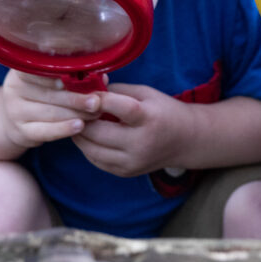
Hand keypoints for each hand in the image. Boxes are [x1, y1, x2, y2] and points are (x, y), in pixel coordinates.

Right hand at [0, 69, 101, 149]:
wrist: (18, 121)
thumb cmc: (43, 94)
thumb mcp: (51, 81)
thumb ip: (73, 77)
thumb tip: (101, 77)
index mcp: (22, 71)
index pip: (40, 70)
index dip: (60, 75)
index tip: (78, 77)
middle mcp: (14, 89)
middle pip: (49, 94)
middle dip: (77, 98)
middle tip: (97, 102)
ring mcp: (15, 111)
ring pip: (50, 112)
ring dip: (76, 114)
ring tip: (95, 114)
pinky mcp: (20, 131)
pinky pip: (45, 131)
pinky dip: (64, 129)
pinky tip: (80, 126)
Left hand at [73, 83, 191, 177]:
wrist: (186, 141)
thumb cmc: (164, 111)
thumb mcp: (146, 93)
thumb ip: (116, 90)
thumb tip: (87, 89)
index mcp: (149, 118)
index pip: (118, 108)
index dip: (97, 99)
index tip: (84, 93)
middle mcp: (141, 143)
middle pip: (98, 132)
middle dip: (81, 119)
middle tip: (73, 109)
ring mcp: (133, 161)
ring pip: (91, 150)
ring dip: (80, 135)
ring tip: (78, 122)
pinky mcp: (126, 172)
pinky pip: (96, 161)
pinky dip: (88, 147)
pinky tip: (89, 136)